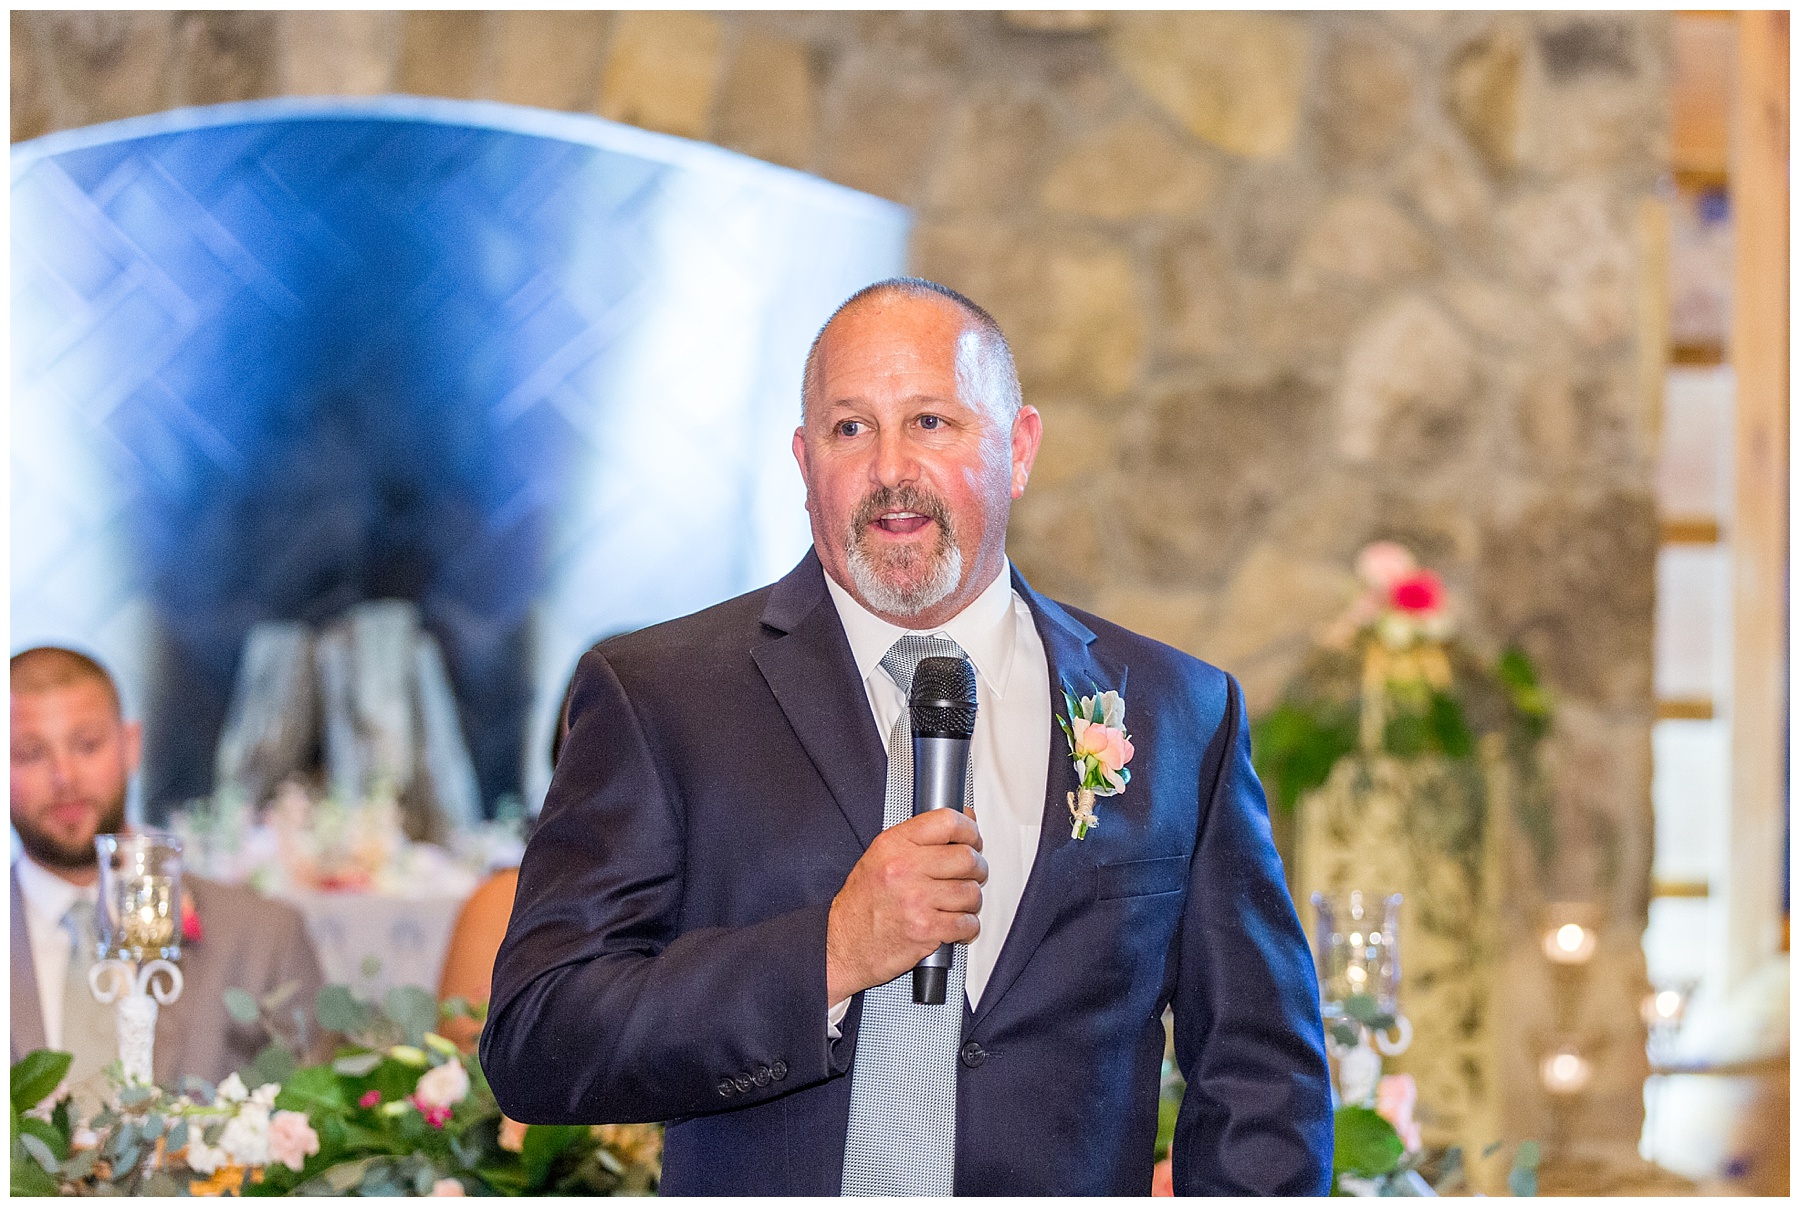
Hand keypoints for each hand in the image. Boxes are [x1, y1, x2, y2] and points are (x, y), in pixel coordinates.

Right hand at [825, 808, 986, 1002]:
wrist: (843, 946)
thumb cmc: (862, 904)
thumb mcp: (881, 857)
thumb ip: (920, 839)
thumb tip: (964, 820)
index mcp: (893, 845)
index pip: (948, 822)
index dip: (970, 830)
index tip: (973, 840)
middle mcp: (904, 868)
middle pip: (967, 858)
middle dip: (976, 869)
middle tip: (970, 876)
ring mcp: (916, 899)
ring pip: (971, 892)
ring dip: (970, 902)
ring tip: (956, 905)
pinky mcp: (925, 930)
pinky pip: (967, 923)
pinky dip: (967, 928)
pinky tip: (954, 926)